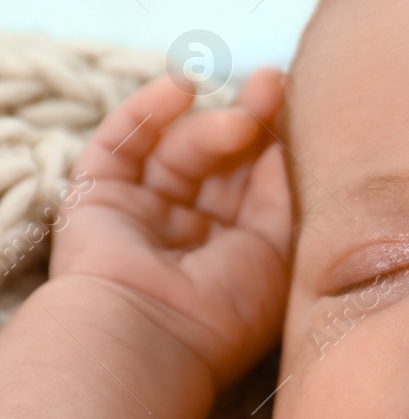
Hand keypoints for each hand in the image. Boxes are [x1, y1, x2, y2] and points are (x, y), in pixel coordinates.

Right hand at [48, 69, 291, 388]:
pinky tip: (181, 88)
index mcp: (238, 252)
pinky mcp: (98, 200)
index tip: (301, 102)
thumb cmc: (228, 309)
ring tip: (241, 121)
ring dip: (212, 127)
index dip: (277, 142)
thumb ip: (282, 192)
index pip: (259, 183)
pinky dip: (147, 112)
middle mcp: (191, 234)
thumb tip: (287, 139)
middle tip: (275, 81)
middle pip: (222, 161)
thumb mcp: (279, 248)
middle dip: (251, 118)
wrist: (151, 337)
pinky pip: (120, 145)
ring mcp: (144, 215)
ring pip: (181, 153)